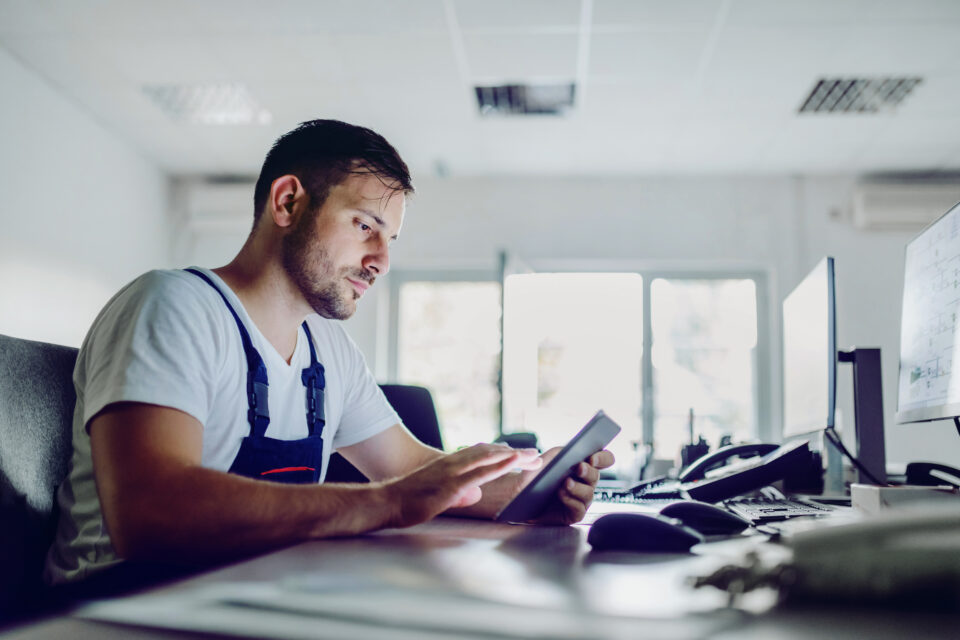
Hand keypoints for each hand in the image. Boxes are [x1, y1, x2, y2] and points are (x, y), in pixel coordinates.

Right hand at [385, 444, 540, 527]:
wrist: (387, 502)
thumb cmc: (408, 501)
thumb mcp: (439, 496)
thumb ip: (458, 493)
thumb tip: (475, 494)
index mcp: (450, 465)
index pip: (481, 454)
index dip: (502, 453)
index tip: (519, 454)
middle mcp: (453, 463)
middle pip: (490, 453)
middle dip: (514, 453)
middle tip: (535, 455)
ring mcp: (453, 471)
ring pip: (489, 457)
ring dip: (513, 455)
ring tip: (532, 455)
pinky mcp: (451, 484)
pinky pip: (480, 472)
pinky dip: (500, 464)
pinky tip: (513, 460)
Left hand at [522, 448, 615, 524]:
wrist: (519, 495)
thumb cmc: (533, 476)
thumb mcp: (544, 460)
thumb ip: (556, 453)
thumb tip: (566, 451)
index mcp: (582, 465)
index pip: (604, 459)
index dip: (603, 457)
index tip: (593, 457)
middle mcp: (584, 482)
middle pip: (596, 476)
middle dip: (589, 471)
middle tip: (579, 468)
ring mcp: (580, 498)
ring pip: (589, 493)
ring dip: (578, 487)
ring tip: (566, 483)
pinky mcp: (572, 514)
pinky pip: (579, 508)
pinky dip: (571, 500)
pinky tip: (561, 494)